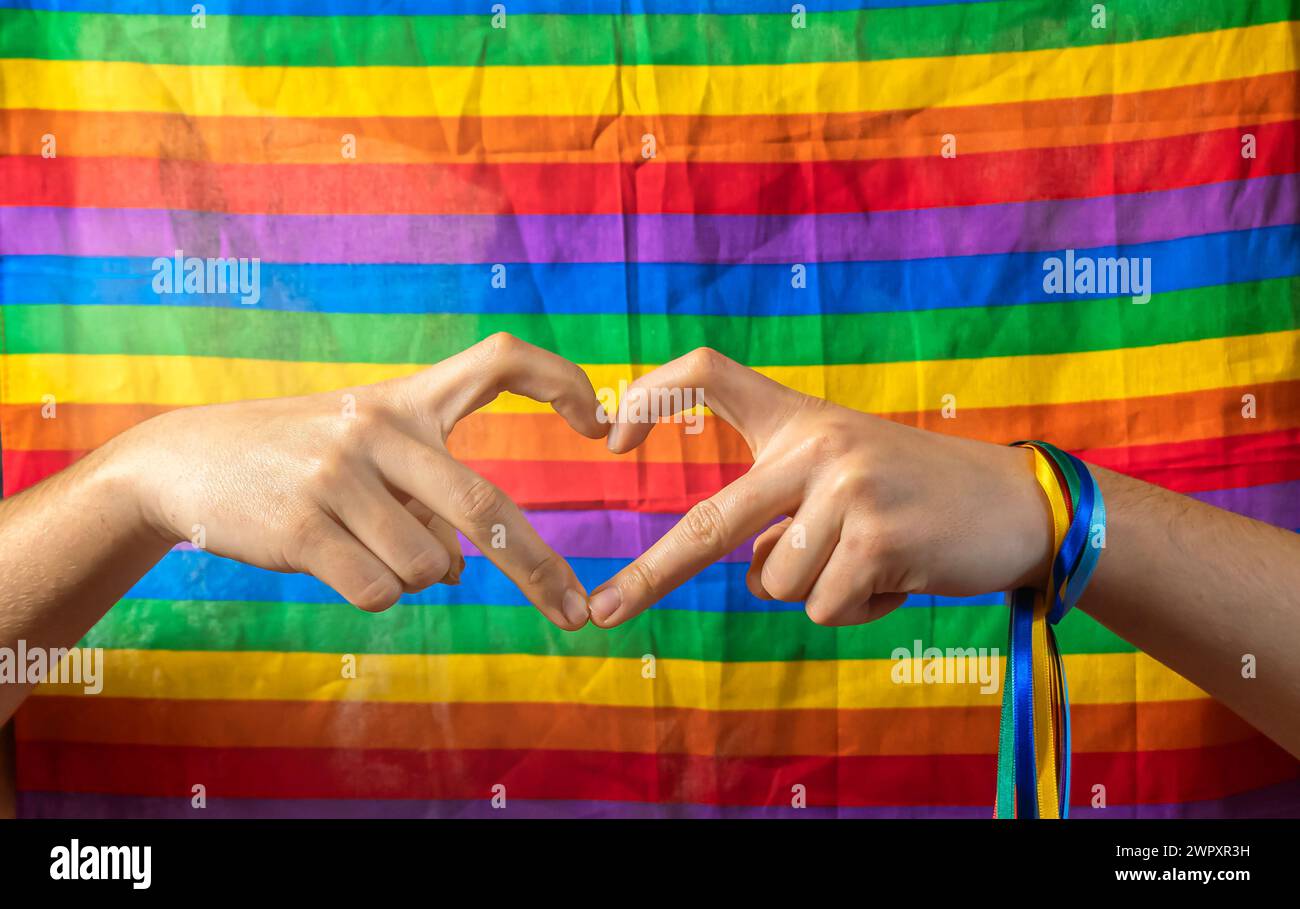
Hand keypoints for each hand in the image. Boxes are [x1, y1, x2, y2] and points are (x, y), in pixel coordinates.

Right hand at [106, 333, 605, 628]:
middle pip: (485, 506)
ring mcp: (339, 475)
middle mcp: (378, 427)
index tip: (598, 420)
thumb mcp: (363, 449)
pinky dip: (374, 593)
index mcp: (403, 399)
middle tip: (574, 614)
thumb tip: (467, 569)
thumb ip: (424, 491)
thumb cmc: (295, 458)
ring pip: (431, 565)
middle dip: (539, 569)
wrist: (184, 462)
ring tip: (362, 544)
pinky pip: (381, 591)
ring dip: (415, 575)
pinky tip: (331, 561)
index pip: (498, 360)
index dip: (559, 380)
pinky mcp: (304, 526)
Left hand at [588, 348, 1053, 626]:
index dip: (652, 395)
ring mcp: (848, 488)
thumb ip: (782, 507)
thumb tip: (745, 572)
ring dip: (817, 589)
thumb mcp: (844, 474)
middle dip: (651, 575)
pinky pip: (824, 607)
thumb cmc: (914, 497)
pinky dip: (855, 610)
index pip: (710, 373)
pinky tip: (898, 576)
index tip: (609, 436)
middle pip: (712, 520)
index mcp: (799, 419)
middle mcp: (817, 444)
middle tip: (602, 614)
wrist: (1016, 506)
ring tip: (873, 558)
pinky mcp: (879, 537)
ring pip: (775, 582)